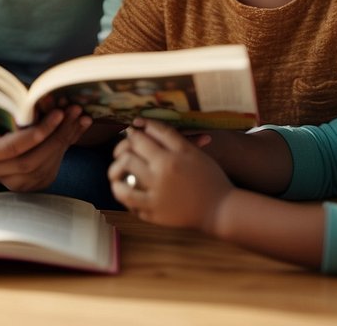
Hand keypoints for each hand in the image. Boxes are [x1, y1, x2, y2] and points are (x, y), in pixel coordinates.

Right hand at [0, 107, 90, 192]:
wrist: (1, 139)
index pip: (12, 148)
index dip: (36, 133)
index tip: (57, 114)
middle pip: (31, 160)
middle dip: (56, 135)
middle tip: (72, 113)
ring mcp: (15, 182)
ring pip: (44, 165)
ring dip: (65, 139)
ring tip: (78, 116)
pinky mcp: (32, 184)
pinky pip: (52, 167)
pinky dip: (66, 145)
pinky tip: (77, 127)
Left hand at [108, 119, 231, 230]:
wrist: (220, 209)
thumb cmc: (208, 177)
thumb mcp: (191, 152)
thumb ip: (166, 135)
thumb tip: (140, 122)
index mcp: (167, 160)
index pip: (137, 140)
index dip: (131, 134)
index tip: (132, 133)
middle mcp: (158, 180)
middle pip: (125, 159)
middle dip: (119, 152)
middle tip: (124, 152)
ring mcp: (154, 200)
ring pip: (120, 185)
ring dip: (115, 175)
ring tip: (120, 173)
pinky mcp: (154, 215)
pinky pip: (129, 204)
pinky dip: (124, 195)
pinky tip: (128, 188)